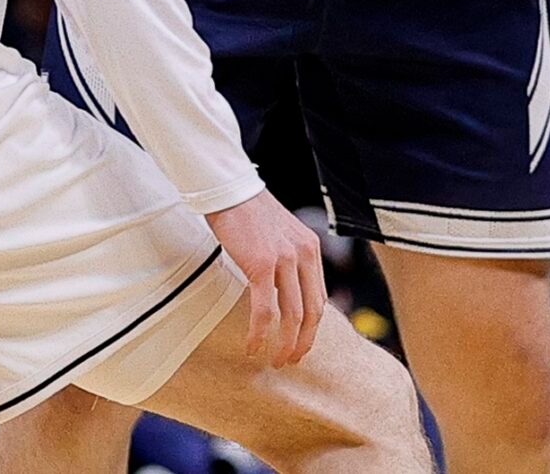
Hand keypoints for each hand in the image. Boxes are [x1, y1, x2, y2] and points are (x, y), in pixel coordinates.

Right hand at [204, 191, 323, 365]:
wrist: (230, 191)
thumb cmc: (249, 212)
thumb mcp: (281, 234)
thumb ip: (288, 260)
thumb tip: (283, 290)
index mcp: (311, 249)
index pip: (320, 298)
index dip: (312, 327)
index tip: (300, 342)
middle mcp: (303, 255)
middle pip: (312, 312)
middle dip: (303, 342)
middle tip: (290, 359)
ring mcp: (284, 260)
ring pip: (292, 315)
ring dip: (284, 343)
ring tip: (274, 359)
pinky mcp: (262, 265)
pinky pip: (264, 309)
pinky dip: (260, 332)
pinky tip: (252, 345)